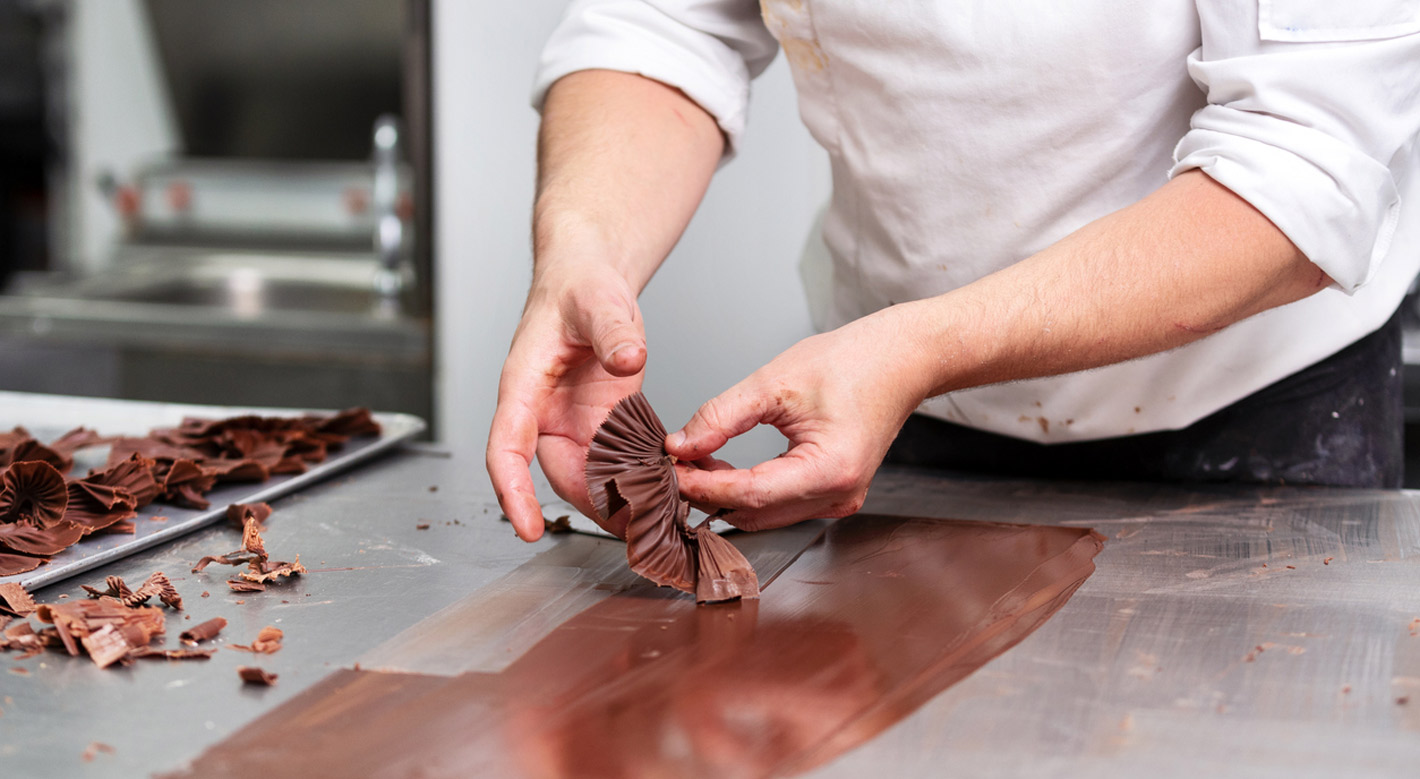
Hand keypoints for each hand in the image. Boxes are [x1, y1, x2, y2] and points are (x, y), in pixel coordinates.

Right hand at [487, 267, 646, 540]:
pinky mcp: (603, 427)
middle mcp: (544, 416)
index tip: (527, 528)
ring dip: (619, 502)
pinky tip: (668, 497)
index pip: (507, 449)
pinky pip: (616, 464)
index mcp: (524, 388)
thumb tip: (627, 357)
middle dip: (592, 508)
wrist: (591, 285)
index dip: (513, 492)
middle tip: (631, 531)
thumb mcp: (597, 301)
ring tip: (655, 523)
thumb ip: (611, 330)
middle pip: (558, 476)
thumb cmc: (578, 289)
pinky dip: (639, 482)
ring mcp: (574, 425)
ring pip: (590, 478)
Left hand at [667, 304, 936, 530]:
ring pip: (764, 514)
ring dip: (726, 494)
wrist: (900, 359)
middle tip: (672, 465)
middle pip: (754, 512)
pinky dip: (748, 490)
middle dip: (708, 493)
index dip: (702, 486)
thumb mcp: (774, 382)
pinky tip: (724, 467)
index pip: (748, 494)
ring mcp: (839, 500)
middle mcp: (838, 496)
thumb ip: (722, 416)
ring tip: (693, 462)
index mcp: (829, 471)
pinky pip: (780, 504)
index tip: (668, 469)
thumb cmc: (852, 362)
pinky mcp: (834, 494)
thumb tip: (680, 446)